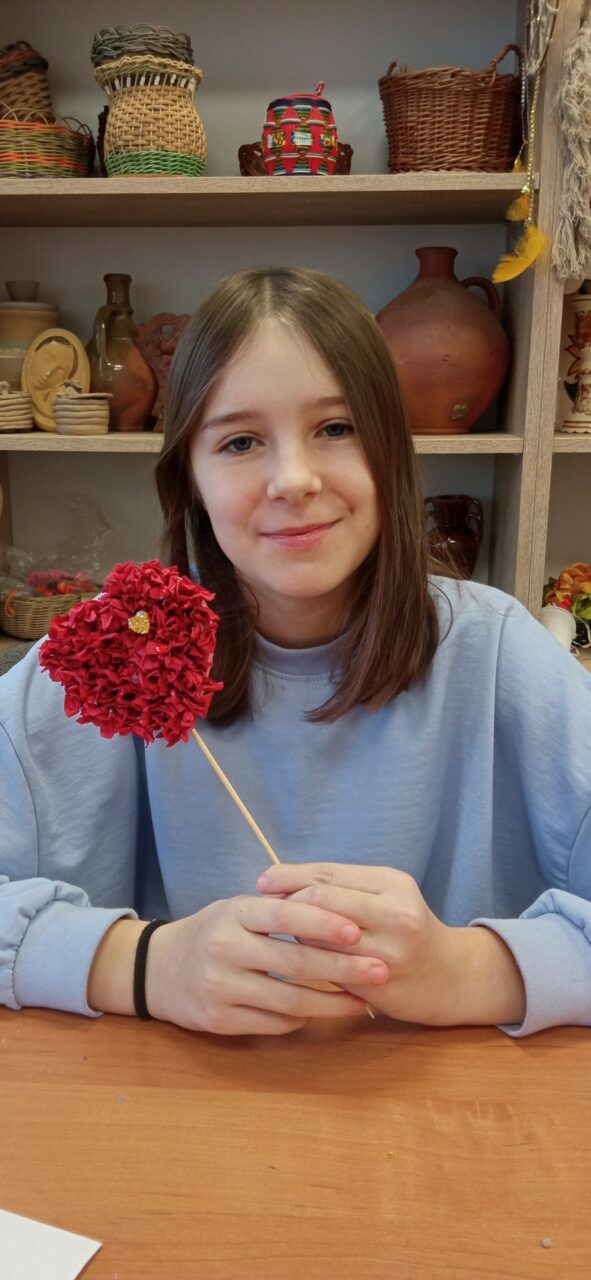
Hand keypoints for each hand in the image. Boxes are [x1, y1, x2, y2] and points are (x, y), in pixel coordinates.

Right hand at [145, 893, 389, 1035]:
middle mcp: (224, 949)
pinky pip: (273, 1023)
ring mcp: (220, 987)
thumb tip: (340, 910)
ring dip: (332, 1002)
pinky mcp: (219, 1021)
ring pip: (288, 999)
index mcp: (234, 914)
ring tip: (363, 1000)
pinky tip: (323, 1012)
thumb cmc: (213, 932)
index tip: (358, 931)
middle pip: (294, 961)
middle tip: (380, 969)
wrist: (157, 969)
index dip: (323, 923)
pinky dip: (303, 1017)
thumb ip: (279, 910)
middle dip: (343, 967)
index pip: (285, 915)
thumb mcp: (238, 910)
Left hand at [257, 863, 525, 1027]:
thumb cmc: (407, 930)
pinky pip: (329, 972)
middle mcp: (395, 913)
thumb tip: (283, 883)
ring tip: (274, 936)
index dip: (289, 876)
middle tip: (262, 911)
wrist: (451, 976)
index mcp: (392, 883)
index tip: (261, 881)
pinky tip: (294, 964)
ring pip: (320, 938)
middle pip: (321, 902)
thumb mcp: (385, 896)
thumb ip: (343, 888)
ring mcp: (389, 951)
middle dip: (286, 905)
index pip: (327, 874)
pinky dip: (307, 965)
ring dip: (293, 937)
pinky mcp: (380, 985)